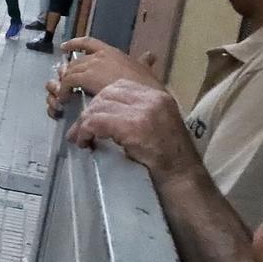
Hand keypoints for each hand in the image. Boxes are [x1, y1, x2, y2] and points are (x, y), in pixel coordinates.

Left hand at [56, 36, 163, 96]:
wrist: (146, 95)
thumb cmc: (148, 85)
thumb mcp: (147, 70)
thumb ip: (145, 62)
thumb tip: (151, 56)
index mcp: (112, 52)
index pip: (88, 42)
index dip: (74, 43)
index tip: (64, 47)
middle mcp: (100, 55)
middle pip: (76, 61)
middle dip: (68, 71)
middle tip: (63, 83)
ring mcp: (93, 65)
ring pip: (70, 71)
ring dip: (65, 83)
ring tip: (64, 94)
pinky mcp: (87, 77)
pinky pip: (68, 82)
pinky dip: (64, 90)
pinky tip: (65, 99)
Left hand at [70, 79, 200, 182]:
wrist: (182, 175)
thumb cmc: (169, 157)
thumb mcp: (157, 124)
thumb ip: (136, 112)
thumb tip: (103, 112)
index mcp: (157, 95)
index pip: (119, 86)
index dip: (101, 100)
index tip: (93, 116)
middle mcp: (151, 98)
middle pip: (106, 94)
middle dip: (90, 111)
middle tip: (80, 129)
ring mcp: (143, 111)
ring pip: (98, 106)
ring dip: (84, 123)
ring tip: (80, 138)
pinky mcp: (132, 126)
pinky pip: (97, 122)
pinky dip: (85, 132)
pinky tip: (84, 142)